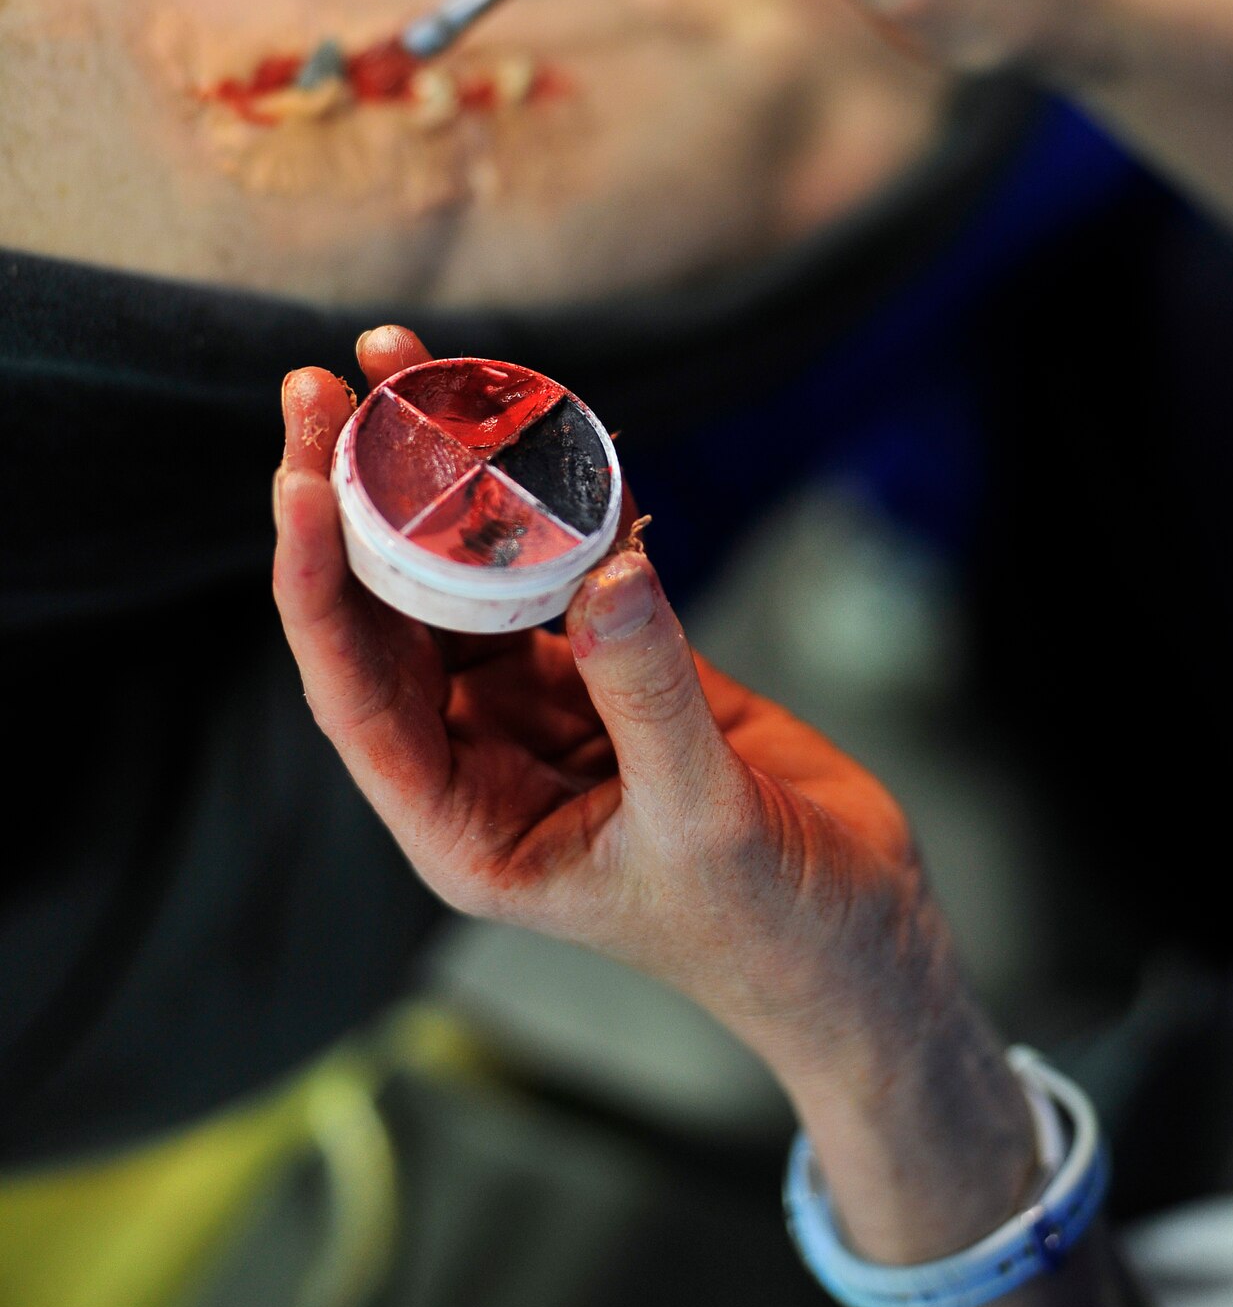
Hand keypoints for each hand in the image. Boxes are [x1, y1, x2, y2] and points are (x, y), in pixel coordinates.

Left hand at [273, 324, 959, 1089]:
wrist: (858, 937)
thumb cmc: (771, 927)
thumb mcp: (706, 824)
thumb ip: (652, 696)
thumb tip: (605, 570)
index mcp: (466, 823)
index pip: (359, 695)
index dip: (317, 589)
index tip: (298, 480)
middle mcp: (483, 757)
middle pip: (387, 615)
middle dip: (350, 500)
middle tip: (323, 384)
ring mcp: (546, 705)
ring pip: (466, 574)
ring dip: (437, 479)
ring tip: (402, 369)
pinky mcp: (613, 664)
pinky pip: (565, 563)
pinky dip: (554, 497)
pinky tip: (535, 421)